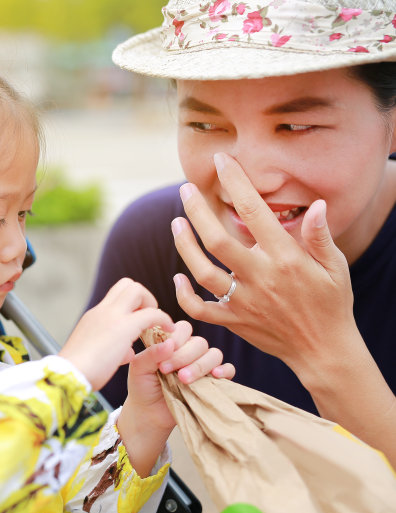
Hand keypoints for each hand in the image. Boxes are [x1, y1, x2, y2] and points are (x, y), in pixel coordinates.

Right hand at [59, 278, 174, 390]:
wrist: (68, 376)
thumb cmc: (79, 372)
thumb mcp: (95, 354)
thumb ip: (113, 348)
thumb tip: (128, 352)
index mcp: (94, 316)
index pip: (116, 295)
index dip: (133, 304)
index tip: (139, 320)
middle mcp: (102, 310)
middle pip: (127, 284)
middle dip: (144, 297)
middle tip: (149, 319)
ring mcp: (111, 316)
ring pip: (137, 289)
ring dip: (151, 303)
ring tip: (158, 324)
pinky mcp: (123, 328)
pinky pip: (151, 313)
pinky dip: (163, 319)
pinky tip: (169, 331)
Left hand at [118, 324, 233, 475]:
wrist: (148, 414)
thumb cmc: (142, 387)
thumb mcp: (140, 368)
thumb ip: (151, 353)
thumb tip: (169, 343)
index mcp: (173, 342)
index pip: (184, 329)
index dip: (176, 339)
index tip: (163, 358)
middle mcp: (190, 350)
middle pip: (199, 342)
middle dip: (184, 356)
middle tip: (168, 371)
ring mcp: (203, 365)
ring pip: (214, 354)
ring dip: (200, 365)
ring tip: (184, 379)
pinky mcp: (213, 381)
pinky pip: (229, 369)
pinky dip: (225, 370)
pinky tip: (215, 375)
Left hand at [171, 152, 356, 380]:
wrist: (324, 350)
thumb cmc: (332, 304)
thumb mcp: (336, 267)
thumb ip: (321, 236)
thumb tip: (317, 205)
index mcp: (286, 258)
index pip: (254, 212)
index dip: (236, 183)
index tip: (222, 161)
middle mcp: (260, 278)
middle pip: (217, 240)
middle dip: (197, 210)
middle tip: (184, 189)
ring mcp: (243, 302)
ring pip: (203, 272)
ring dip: (184, 246)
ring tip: (176, 222)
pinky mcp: (234, 322)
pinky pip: (201, 309)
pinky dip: (184, 294)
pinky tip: (177, 276)